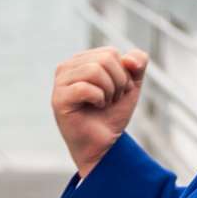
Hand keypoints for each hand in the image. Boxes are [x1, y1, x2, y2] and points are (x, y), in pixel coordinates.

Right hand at [52, 45, 146, 178]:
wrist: (104, 145)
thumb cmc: (112, 114)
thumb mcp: (131, 85)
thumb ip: (137, 64)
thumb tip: (128, 58)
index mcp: (81, 60)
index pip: (110, 52)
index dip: (122, 74)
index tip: (116, 92)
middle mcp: (67, 67)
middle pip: (104, 59)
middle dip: (117, 83)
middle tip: (111, 100)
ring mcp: (60, 83)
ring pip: (95, 71)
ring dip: (109, 92)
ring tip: (103, 103)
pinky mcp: (58, 99)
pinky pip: (85, 88)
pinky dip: (99, 99)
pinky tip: (95, 107)